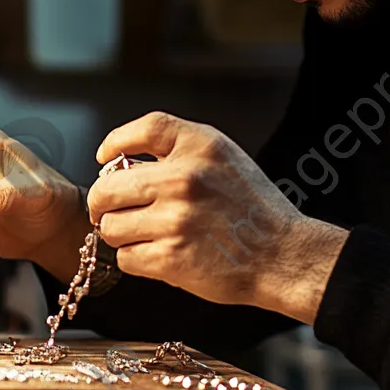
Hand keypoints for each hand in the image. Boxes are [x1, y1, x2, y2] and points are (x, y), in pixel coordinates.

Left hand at [86, 112, 347, 322]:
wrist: (284, 256)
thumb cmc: (254, 209)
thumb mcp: (225, 158)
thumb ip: (179, 150)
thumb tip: (120, 161)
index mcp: (200, 146)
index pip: (141, 130)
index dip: (115, 143)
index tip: (106, 158)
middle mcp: (184, 178)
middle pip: (108, 187)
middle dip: (105, 203)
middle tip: (115, 210)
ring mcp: (175, 219)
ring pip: (110, 227)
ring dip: (121, 234)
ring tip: (145, 234)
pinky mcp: (171, 258)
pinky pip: (125, 258)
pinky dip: (136, 259)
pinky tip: (158, 254)